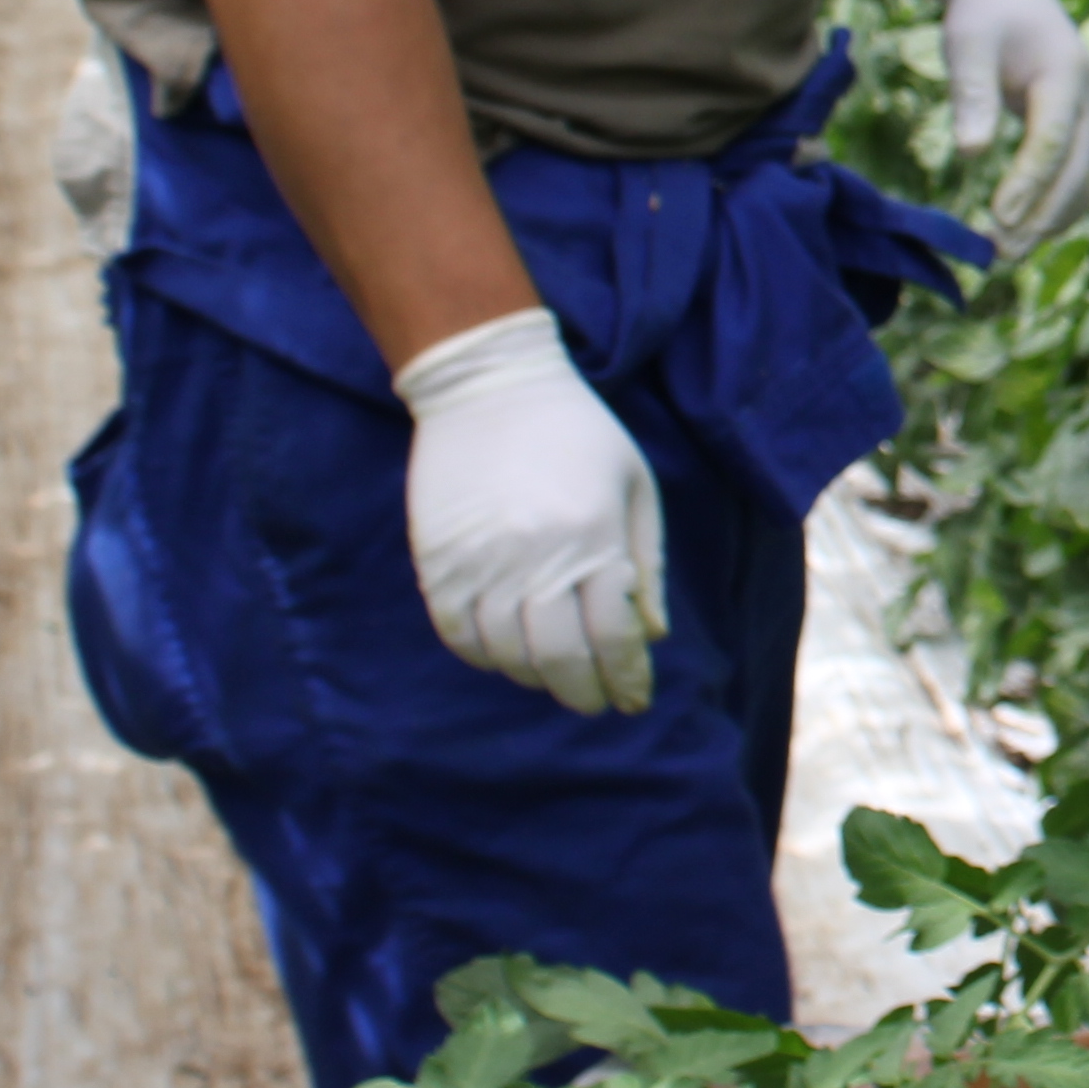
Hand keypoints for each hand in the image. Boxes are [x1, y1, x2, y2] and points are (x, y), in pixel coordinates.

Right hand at [396, 309, 664, 711]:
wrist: (489, 385)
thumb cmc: (578, 434)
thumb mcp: (634, 486)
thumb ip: (646, 564)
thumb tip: (651, 637)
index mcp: (593, 536)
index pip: (613, 637)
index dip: (627, 677)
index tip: (634, 697)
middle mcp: (535, 556)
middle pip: (560, 659)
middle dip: (585, 693)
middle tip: (597, 703)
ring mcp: (480, 562)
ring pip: (507, 657)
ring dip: (536, 678)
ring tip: (555, 673)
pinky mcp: (438, 562)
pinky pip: (459, 636)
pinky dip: (486, 658)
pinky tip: (507, 653)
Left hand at [936, 0, 1088, 255]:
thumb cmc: (984, 14)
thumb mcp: (967, 42)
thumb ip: (972, 94)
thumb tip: (972, 154)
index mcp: (1067, 72)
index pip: (1053, 138)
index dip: (1028, 182)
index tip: (997, 219)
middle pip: (1079, 170)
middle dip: (1043, 216)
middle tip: (1000, 253)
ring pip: (1085, 181)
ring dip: (1051, 220)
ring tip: (1005, 251)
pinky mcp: (1082, 128)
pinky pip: (1079, 176)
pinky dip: (1056, 207)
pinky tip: (1023, 231)